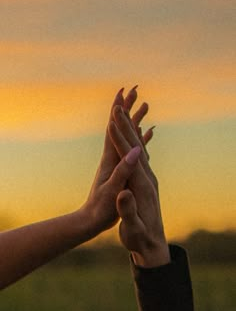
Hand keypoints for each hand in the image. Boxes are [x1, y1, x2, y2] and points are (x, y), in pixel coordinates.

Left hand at [82, 87, 151, 237]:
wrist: (92, 219)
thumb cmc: (102, 208)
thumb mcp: (113, 190)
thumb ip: (123, 170)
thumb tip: (135, 150)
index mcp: (110, 159)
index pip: (113, 128)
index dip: (118, 110)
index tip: (124, 92)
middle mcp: (112, 156)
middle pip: (119, 126)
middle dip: (126, 108)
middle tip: (135, 91)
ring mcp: (117, 162)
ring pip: (126, 135)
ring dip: (134, 119)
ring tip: (144, 106)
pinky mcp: (121, 169)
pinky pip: (132, 149)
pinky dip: (139, 139)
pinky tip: (145, 136)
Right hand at [109, 104, 170, 266]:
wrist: (153, 245)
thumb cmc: (139, 238)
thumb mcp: (132, 228)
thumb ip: (128, 210)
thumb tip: (123, 193)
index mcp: (142, 186)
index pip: (130, 156)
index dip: (120, 138)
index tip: (111, 120)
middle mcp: (148, 178)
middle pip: (137, 146)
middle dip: (126, 125)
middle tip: (118, 105)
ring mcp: (149, 179)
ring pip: (140, 148)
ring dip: (132, 130)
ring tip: (124, 114)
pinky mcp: (147, 183)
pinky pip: (141, 157)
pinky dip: (135, 143)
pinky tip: (134, 137)